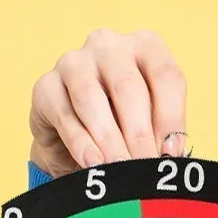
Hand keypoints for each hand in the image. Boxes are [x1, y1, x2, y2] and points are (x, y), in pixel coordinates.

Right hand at [28, 27, 187, 176]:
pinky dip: (81, 144)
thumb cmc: (127, 126)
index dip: (171, 119)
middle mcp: (109, 46)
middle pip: (128, 88)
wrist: (80, 138)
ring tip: (120, 171)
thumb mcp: (153, 125)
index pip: (166, 76)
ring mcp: (74, 61)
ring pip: (91, 98)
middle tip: (145, 170)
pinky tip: (93, 165)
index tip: (171, 155)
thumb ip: (163, 134)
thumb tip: (170, 158)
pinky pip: (64, 114)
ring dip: (109, 140)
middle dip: (139, 135)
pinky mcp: (46, 86)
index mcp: (146, 47)